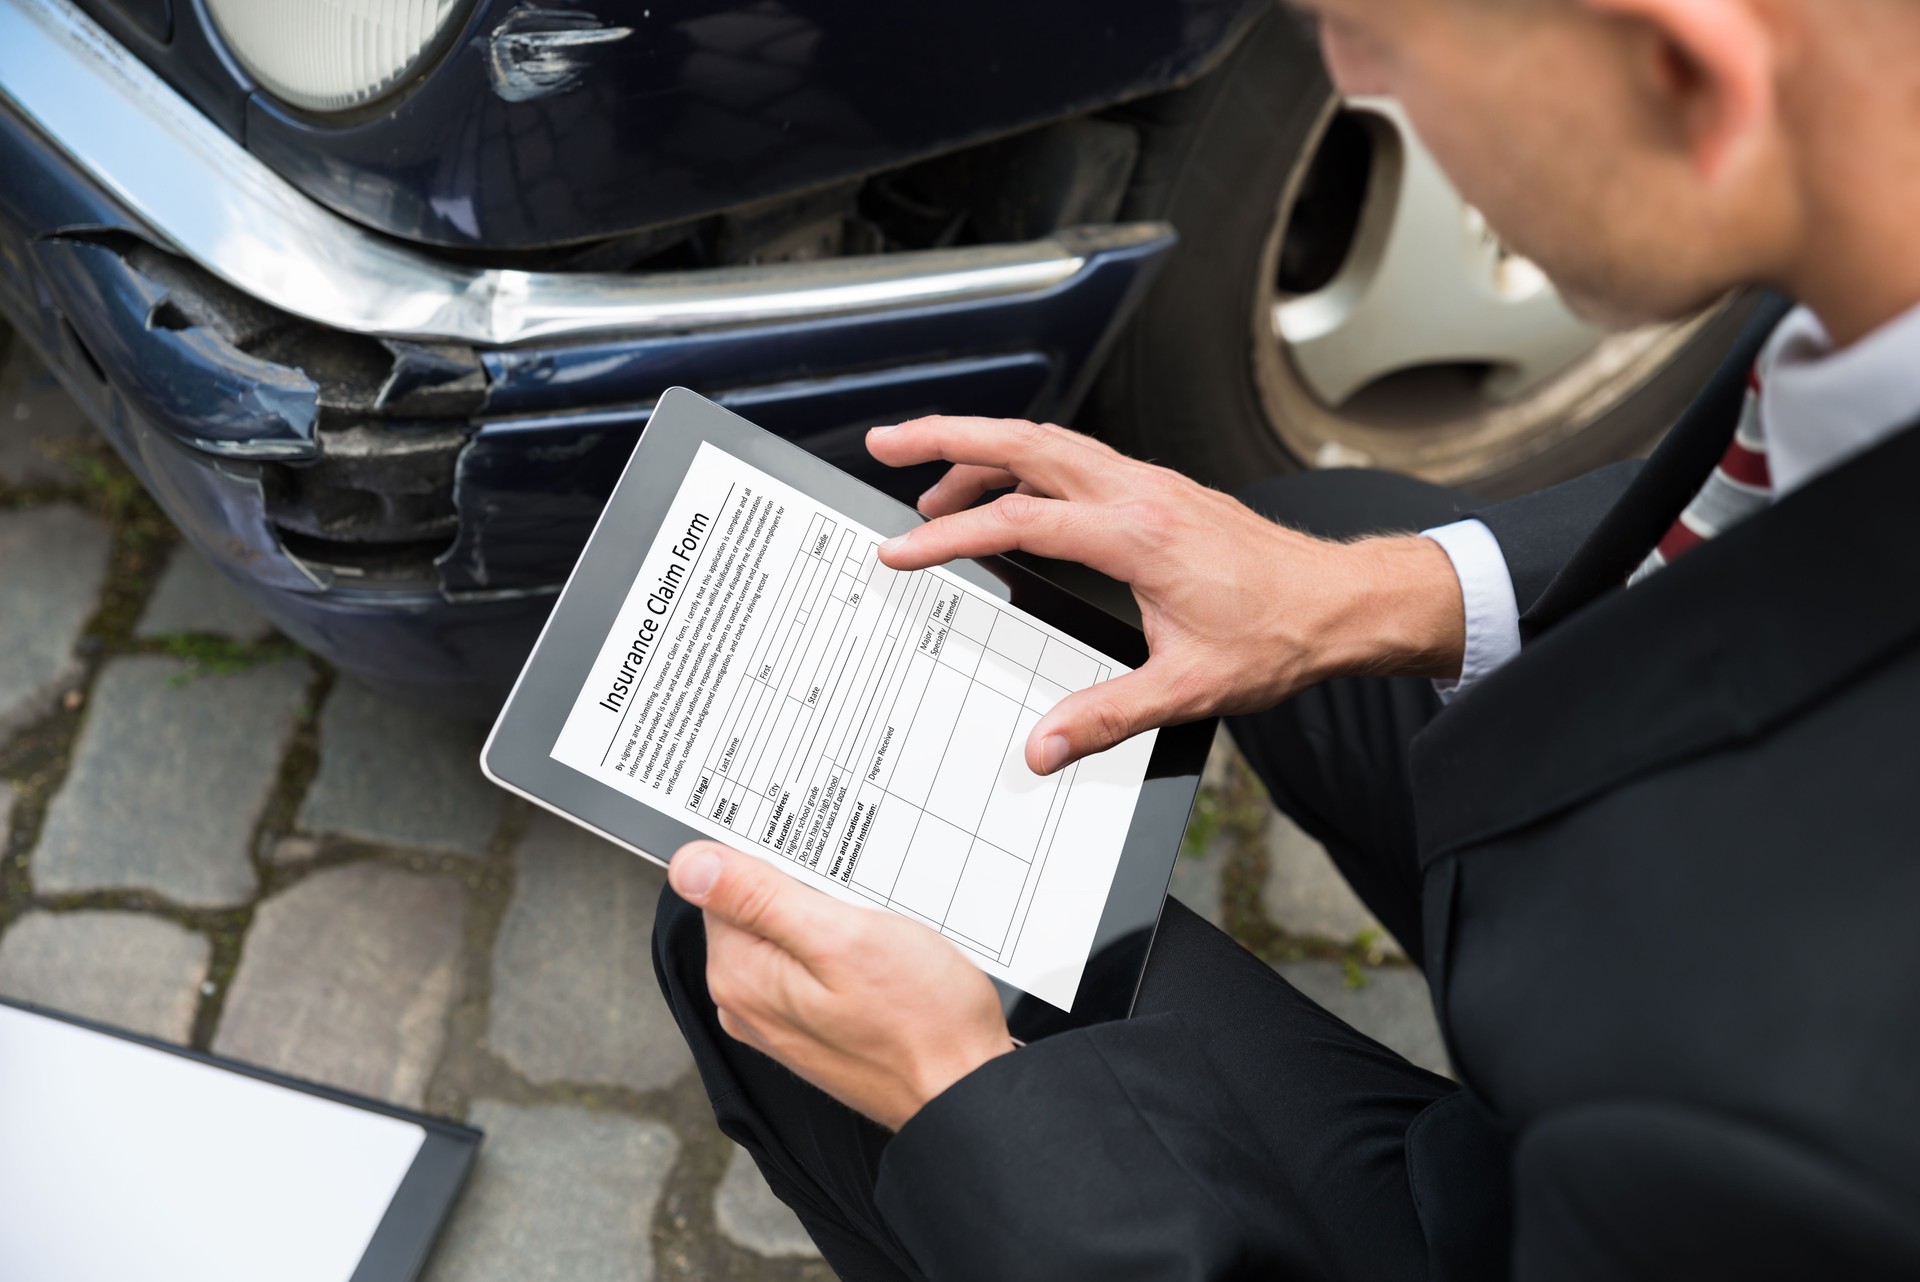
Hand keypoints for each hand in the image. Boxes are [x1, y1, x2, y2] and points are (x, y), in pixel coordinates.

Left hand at [669, 840, 1013, 1130]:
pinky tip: (877, 955)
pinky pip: (811, 964)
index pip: (723, 882)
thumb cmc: (920, 1020)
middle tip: (858, 902)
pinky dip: (840, 948)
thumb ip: (759, 898)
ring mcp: (779, 1018)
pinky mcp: (811, 1025)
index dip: (776, 861)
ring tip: (875, 930)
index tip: (822, 871)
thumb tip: (690, 864)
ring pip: (788, 933)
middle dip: (804, 890)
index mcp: (741, 974)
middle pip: (754, 908)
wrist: (963, 1090)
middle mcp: (747, 1001)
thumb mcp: (841, 937)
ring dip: (828, 918)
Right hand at [868, 417, 1466, 772]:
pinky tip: (1009, 491)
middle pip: (1025, 444)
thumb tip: (1042, 748)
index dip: (952, 535)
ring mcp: (1150, 484)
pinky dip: (1028, 463)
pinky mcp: (1158, 490)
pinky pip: (1077, 458)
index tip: (903, 552)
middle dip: (948, 437)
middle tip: (887, 443)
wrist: (1341, 603)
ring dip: (985, 449)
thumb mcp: (1188, 688)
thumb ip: (1106, 717)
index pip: (1021, 520)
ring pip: (1051, 444)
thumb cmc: (1278, 636)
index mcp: (1137, 534)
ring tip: (931, 481)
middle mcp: (1139, 493)